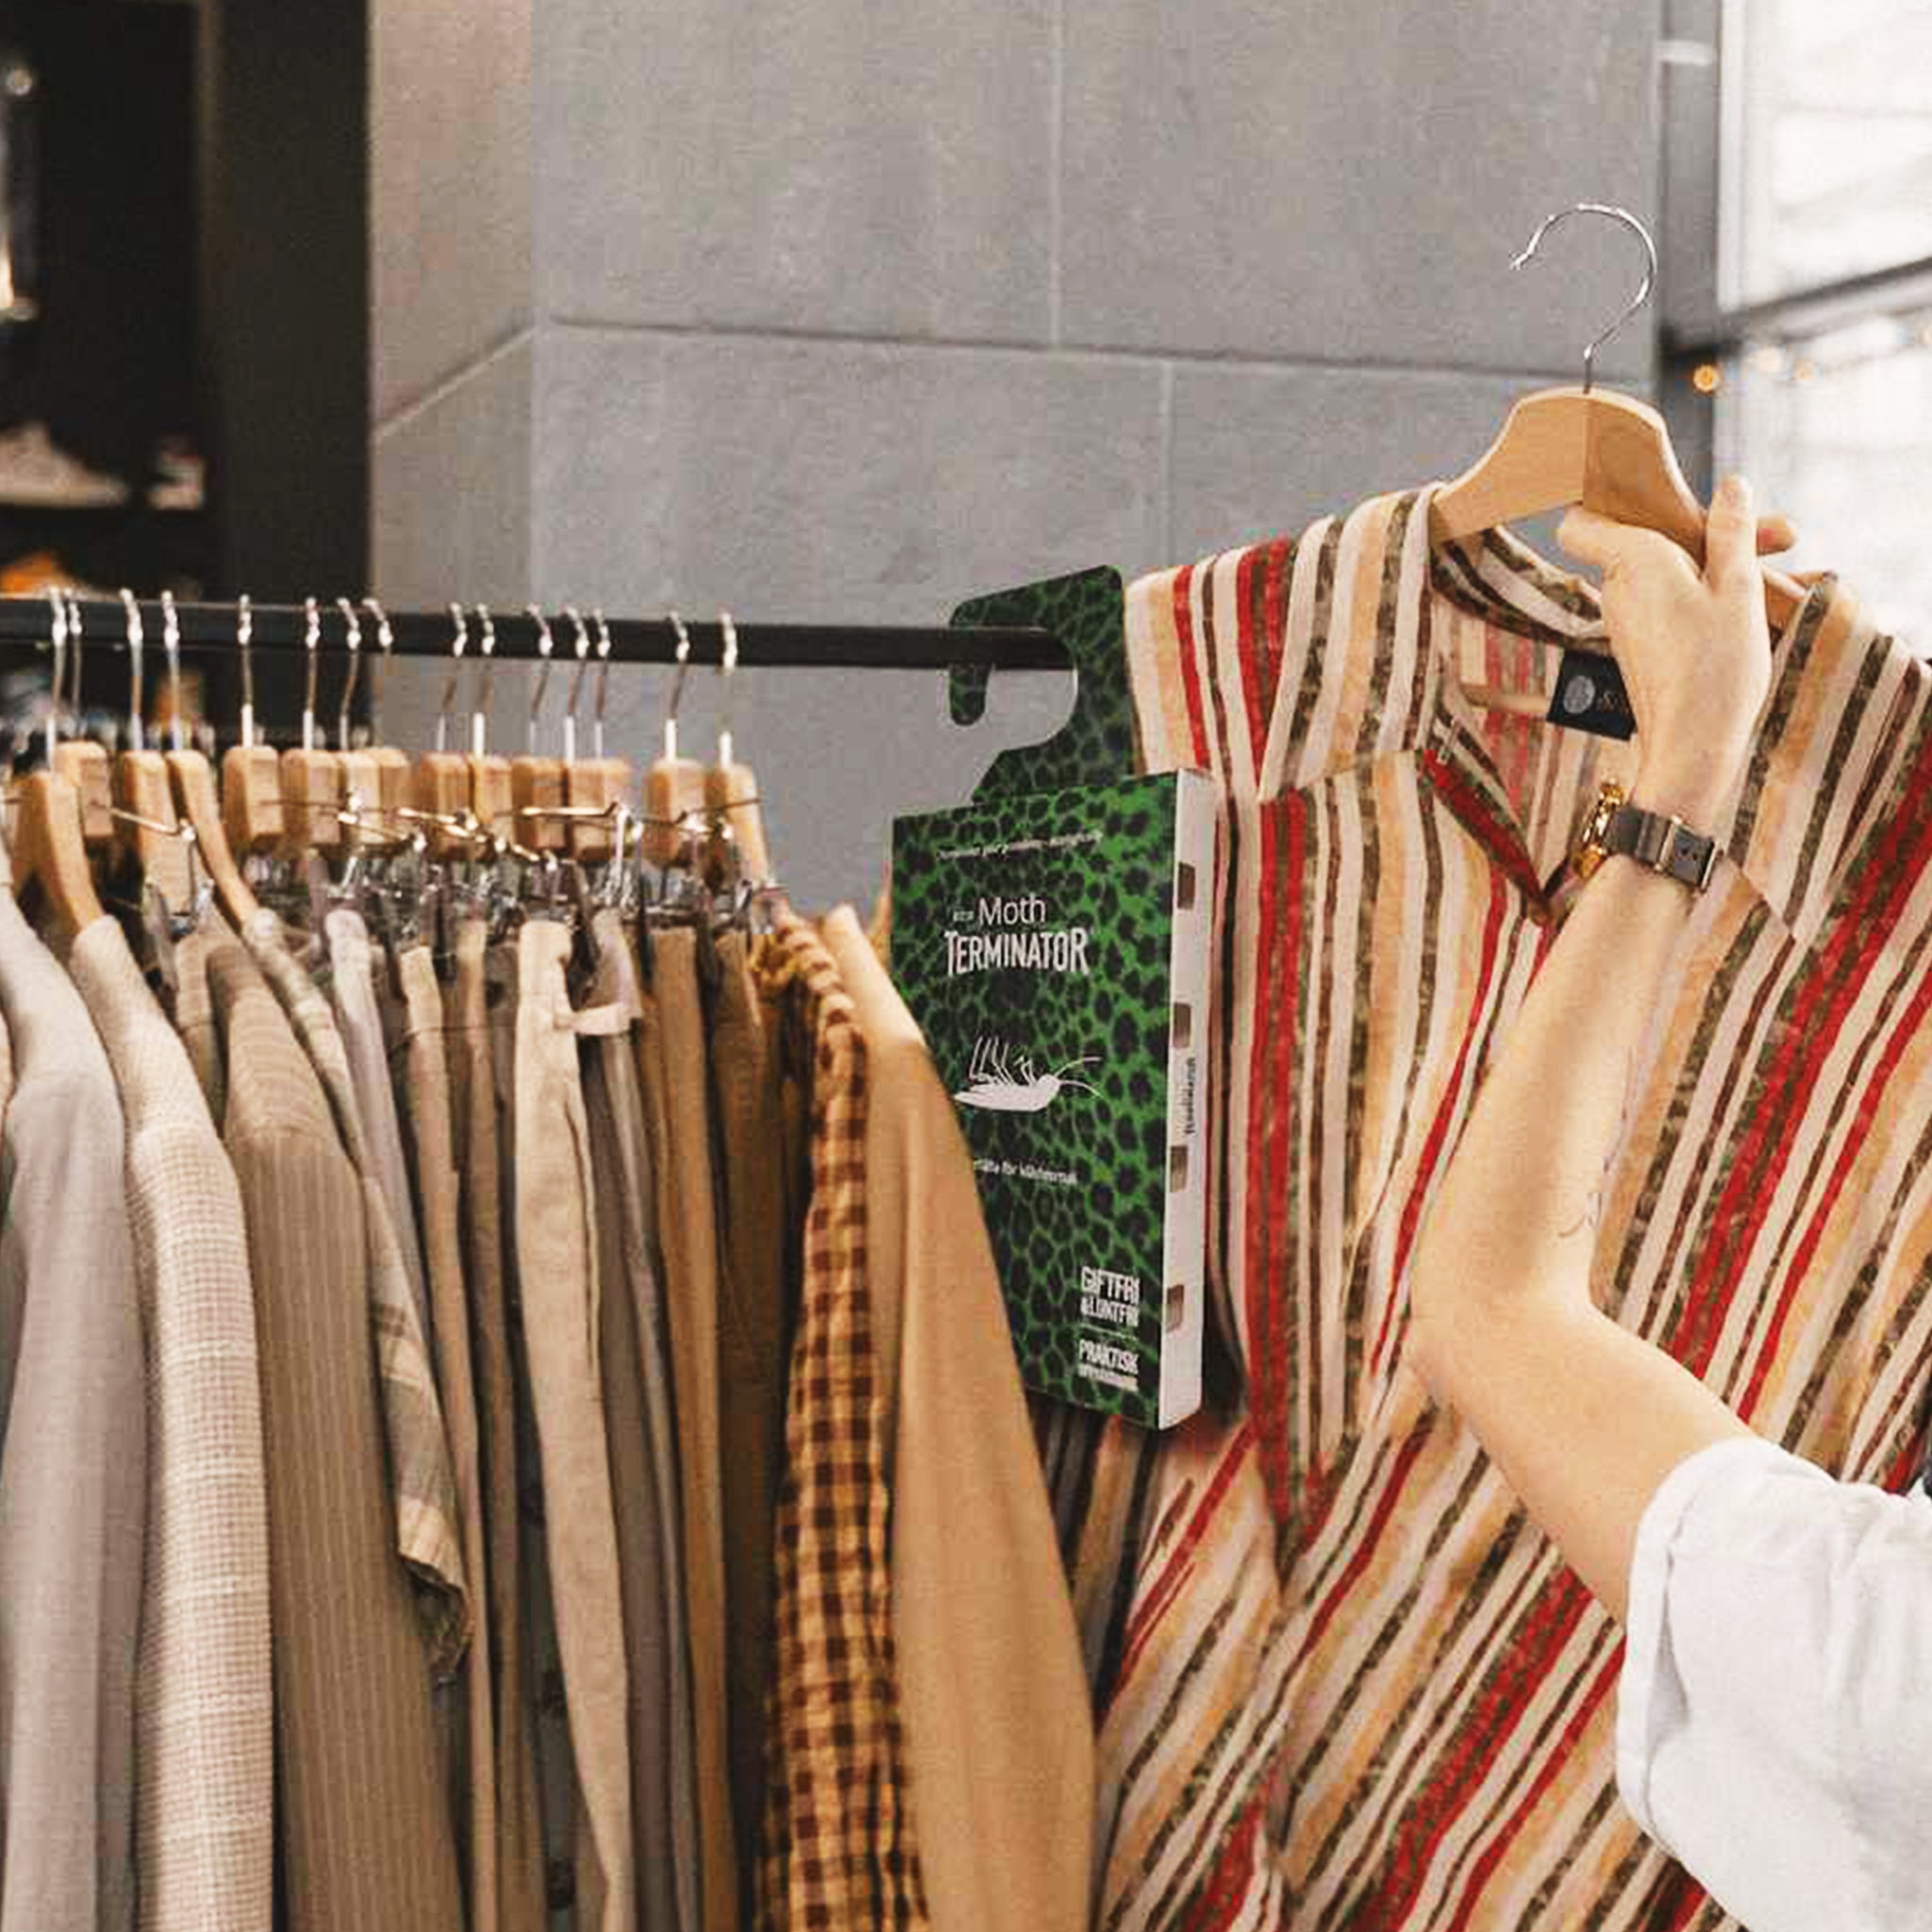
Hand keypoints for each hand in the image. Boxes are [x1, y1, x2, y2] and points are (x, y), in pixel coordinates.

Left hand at [1557, 476, 1789, 820]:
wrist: (1691, 748)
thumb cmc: (1714, 670)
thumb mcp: (1737, 589)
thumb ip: (1731, 533)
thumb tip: (1732, 485)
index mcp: (1633, 560)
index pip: (1580, 521)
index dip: (1606, 500)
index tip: (1657, 494)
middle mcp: (1617, 587)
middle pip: (1648, 538)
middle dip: (1707, 530)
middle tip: (1785, 536)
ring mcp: (1624, 619)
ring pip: (1664, 571)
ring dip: (1715, 565)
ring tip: (1779, 575)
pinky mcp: (1638, 644)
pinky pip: (1667, 602)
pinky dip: (1703, 596)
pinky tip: (1751, 609)